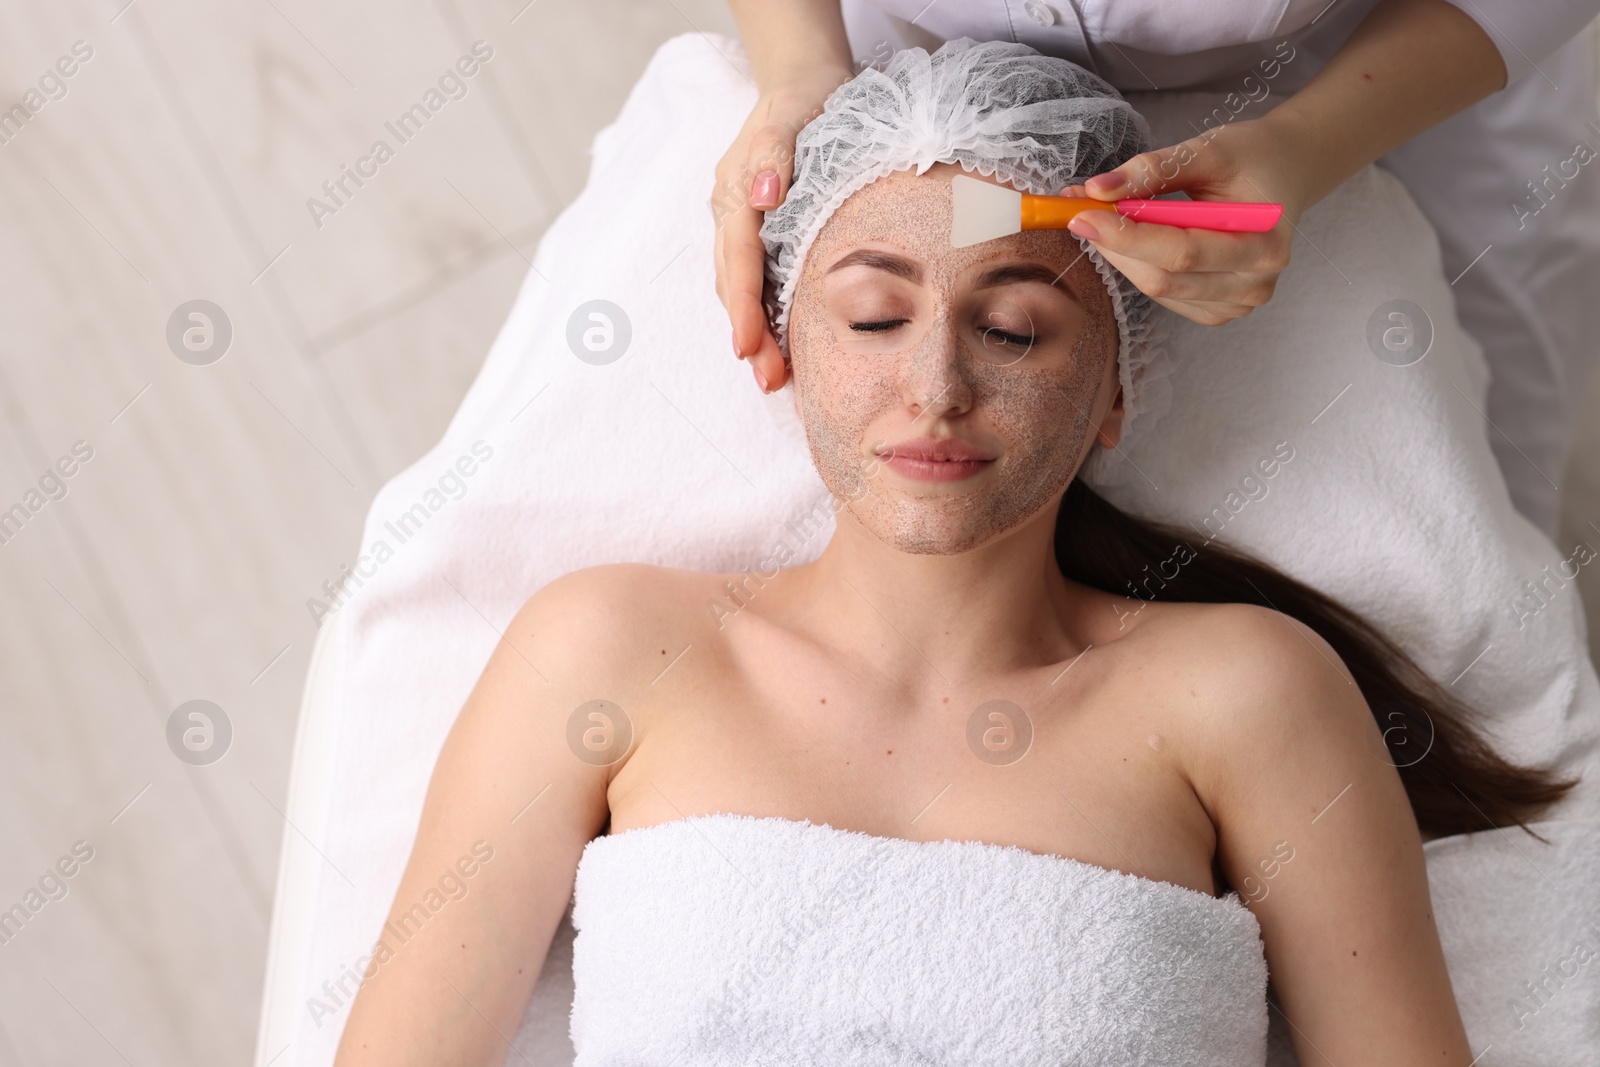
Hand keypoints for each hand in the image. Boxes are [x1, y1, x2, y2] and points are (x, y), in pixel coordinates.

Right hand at [713, 68, 851, 392]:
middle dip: (749, 336)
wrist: (803, 83)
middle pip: (735, 285)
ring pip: (741, 289)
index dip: (743, 306)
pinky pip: (756, 281)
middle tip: (769, 382)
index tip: (748, 347)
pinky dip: (765, 316)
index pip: (738, 259)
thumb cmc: (804, 100)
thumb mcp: (791, 115)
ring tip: (774, 378)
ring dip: (755, 334)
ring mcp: (740, 227)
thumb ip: (773, 153)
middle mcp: (730, 214)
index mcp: (734, 193)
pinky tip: (781, 345)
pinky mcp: (758, 235)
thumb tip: (761, 194)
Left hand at [1061, 116, 1311, 326]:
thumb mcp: (1209, 150)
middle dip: (1115, 246)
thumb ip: (1154, 168)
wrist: (1286, 173)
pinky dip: (1139, 266)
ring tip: (1104, 217)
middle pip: (1162, 278)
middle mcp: (1254, 284)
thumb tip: (1098, 188)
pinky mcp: (1216, 310)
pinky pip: (1164, 295)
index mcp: (1265, 244)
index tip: (1082, 212)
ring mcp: (1236, 304)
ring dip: (1121, 255)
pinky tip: (1132, 239)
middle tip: (1079, 211)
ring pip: (1157, 289)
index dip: (1126, 236)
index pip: (1181, 252)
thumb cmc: (1252, 158)